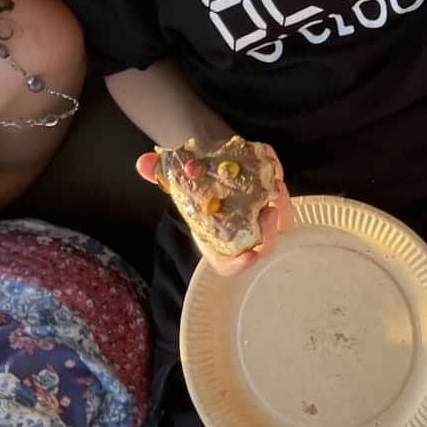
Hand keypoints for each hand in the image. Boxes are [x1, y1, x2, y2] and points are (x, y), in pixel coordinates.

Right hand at [136, 148, 293, 276]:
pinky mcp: (275, 201)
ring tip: (276, 188)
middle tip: (268, 212)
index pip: (230, 265)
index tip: (251, 255)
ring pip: (281, 223)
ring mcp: (263, 220)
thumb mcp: (177, 183)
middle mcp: (243, 235)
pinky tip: (271, 161)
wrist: (215, 168)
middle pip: (264, 244)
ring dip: (282, 207)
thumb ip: (159, 175)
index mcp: (218, 242)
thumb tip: (142, 163)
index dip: (241, 264)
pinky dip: (279, 181)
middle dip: (269, 233)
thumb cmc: (197, 188)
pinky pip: (284, 198)